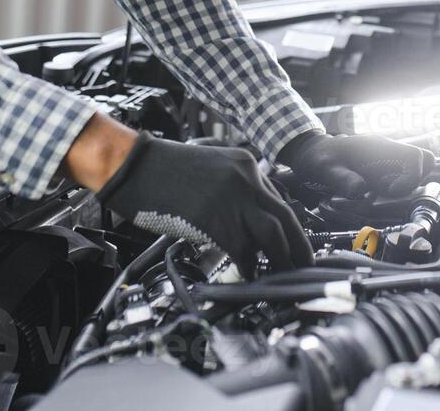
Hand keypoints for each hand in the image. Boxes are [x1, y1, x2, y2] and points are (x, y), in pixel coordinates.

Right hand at [96, 132, 312, 277]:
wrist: (135, 167)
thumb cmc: (164, 170)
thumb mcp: (211, 167)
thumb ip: (233, 189)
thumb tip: (244, 224)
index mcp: (246, 164)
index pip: (279, 201)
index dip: (287, 228)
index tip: (292, 244)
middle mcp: (247, 178)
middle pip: (287, 217)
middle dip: (298, 246)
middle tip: (303, 266)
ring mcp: (233, 198)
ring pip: (273, 234)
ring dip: (281, 259)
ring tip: (282, 276)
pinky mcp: (216, 219)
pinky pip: (243, 249)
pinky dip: (249, 267)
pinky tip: (248, 276)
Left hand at [277, 131, 433, 198]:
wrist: (311, 154)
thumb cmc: (318, 158)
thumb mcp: (324, 169)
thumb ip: (342, 179)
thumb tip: (360, 189)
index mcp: (378, 147)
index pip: (415, 156)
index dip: (410, 177)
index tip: (390, 191)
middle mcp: (387, 150)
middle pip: (423, 160)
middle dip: (414, 181)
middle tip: (391, 194)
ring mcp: (387, 158)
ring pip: (416, 167)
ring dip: (407, 184)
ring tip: (384, 195)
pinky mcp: (383, 168)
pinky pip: (402, 175)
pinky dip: (397, 187)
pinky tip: (377, 194)